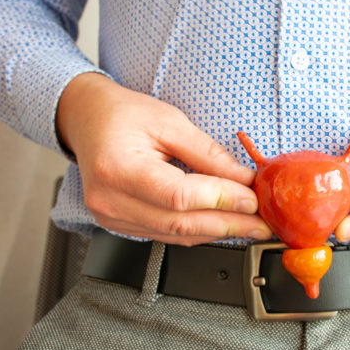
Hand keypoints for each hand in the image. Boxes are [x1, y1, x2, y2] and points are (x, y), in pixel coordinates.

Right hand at [56, 73, 271, 244]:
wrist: (87, 120)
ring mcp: (111, 217)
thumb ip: (208, 154)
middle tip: (262, 223)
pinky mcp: (119, 224)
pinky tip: (222, 225)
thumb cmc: (123, 114)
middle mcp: (109, 200)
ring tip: (250, 226)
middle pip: (179, 223)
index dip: (220, 200)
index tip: (252, 199)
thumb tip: (244, 180)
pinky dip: (198, 232)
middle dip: (228, 224)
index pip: (178, 196)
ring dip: (217, 232)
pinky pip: (166, 235)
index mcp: (117, 168)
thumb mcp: (170, 122)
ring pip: (175, 236)